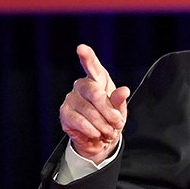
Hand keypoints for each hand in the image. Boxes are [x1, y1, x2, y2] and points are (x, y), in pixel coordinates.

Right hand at [59, 44, 130, 163]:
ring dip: (102, 124)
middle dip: (108, 111)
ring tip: (108, 131)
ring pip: (88, 110)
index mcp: (98, 79)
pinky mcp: (65, 113)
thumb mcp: (120, 110)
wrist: (100, 140)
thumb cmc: (110, 119)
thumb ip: (119, 100)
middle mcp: (82, 85)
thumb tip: (124, 90)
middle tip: (117, 123)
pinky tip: (96, 133)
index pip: (92, 66)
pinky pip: (79, 121)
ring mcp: (71, 99)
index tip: (81, 48)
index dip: (87, 57)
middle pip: (94, 92)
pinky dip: (92, 130)